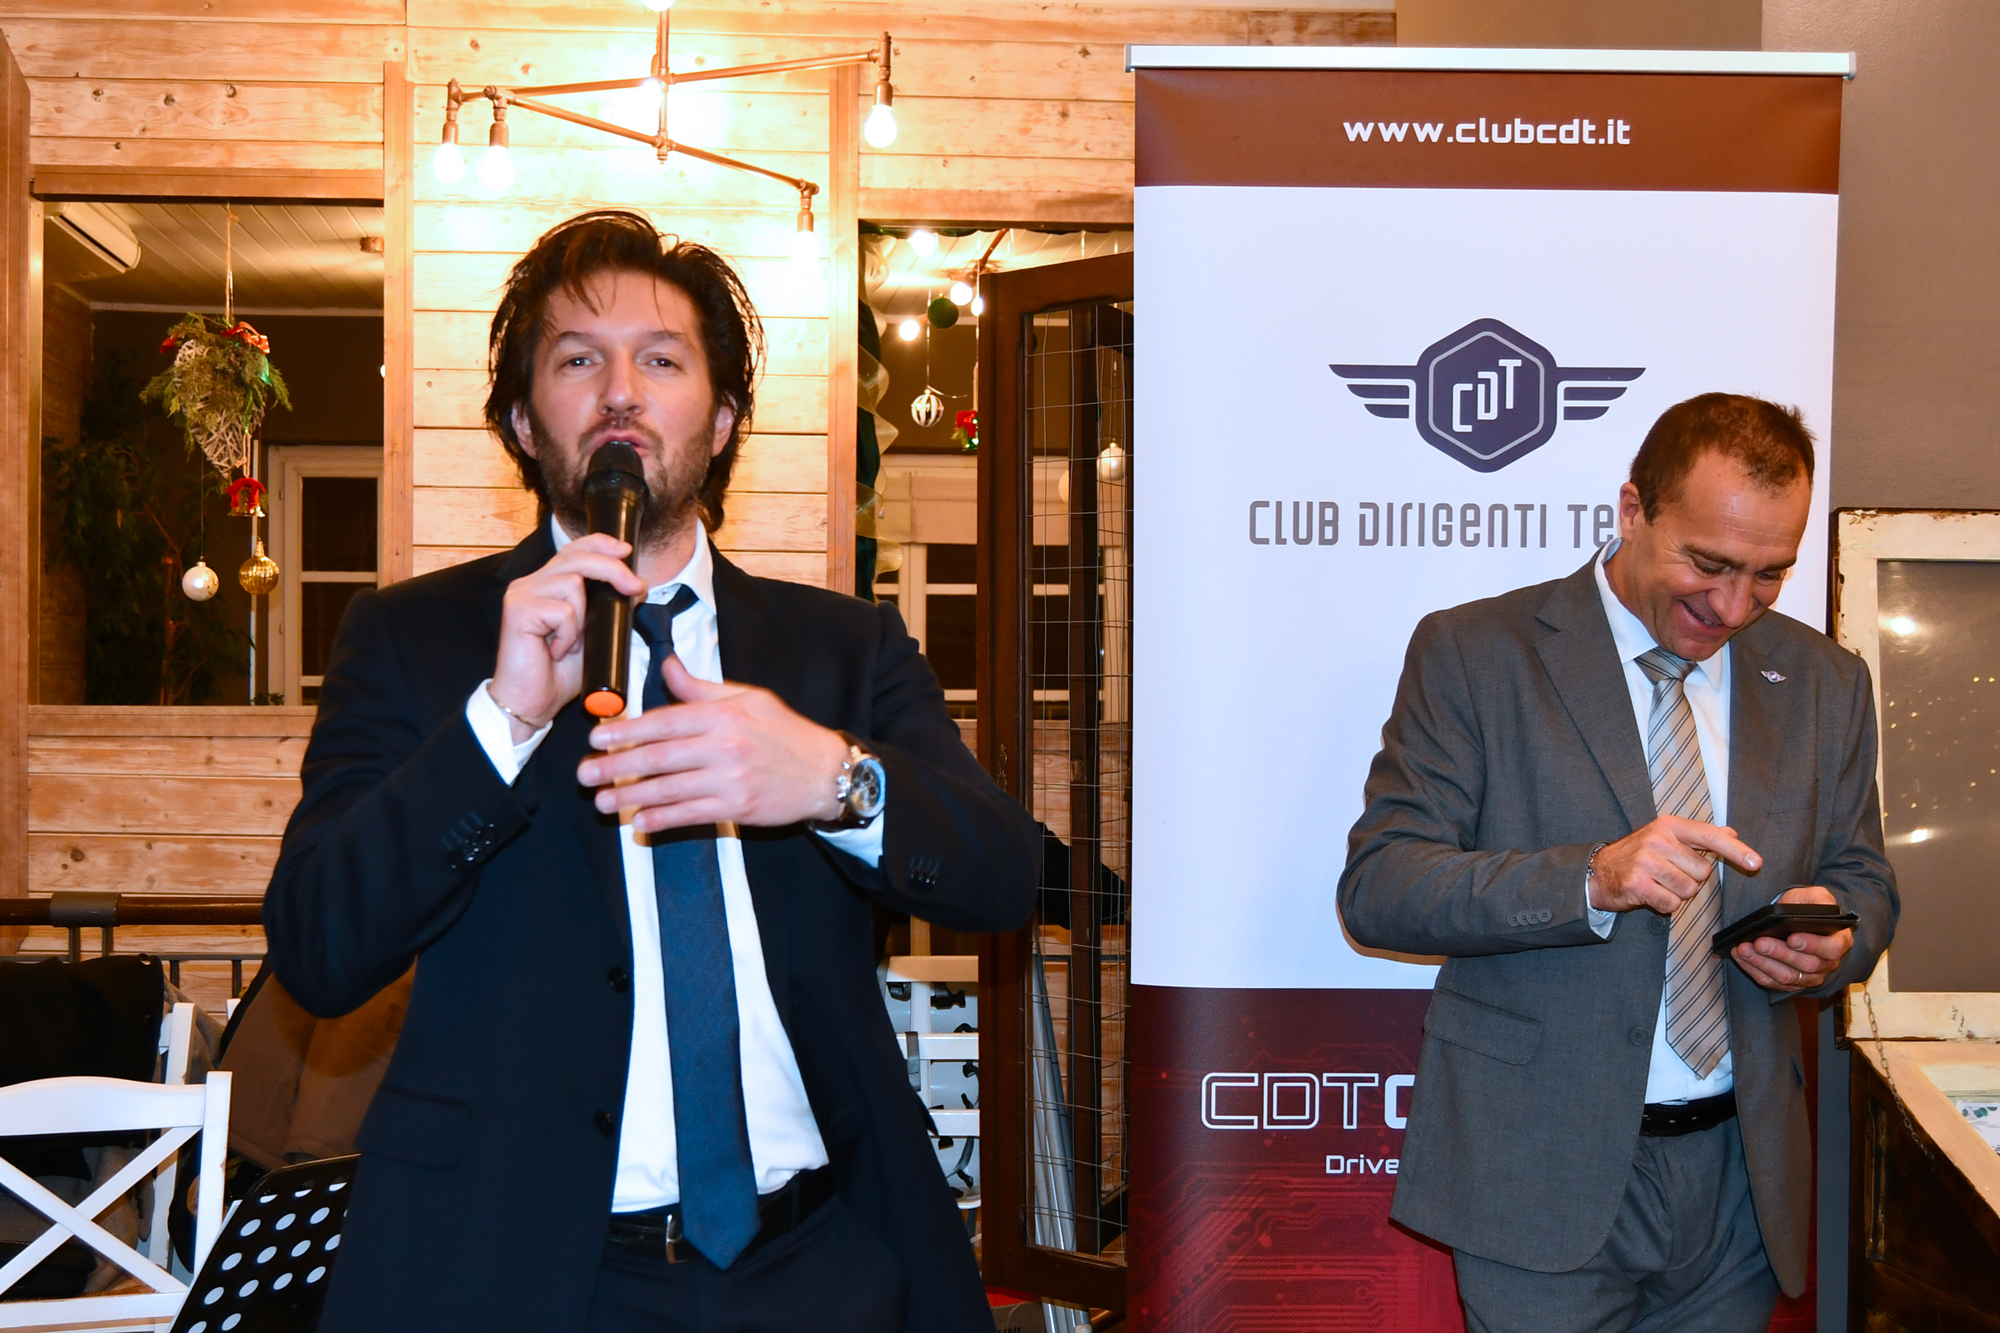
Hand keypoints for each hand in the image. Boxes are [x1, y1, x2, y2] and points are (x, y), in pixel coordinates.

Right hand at [489, 534, 643, 743]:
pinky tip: (555, 651)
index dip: (600, 544)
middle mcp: (531, 583)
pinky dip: (568, 634)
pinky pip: (563, 610)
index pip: (573, 550)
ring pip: (572, 582)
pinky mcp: (518, 610)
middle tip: (635, 588)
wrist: (532, 703)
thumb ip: (607, 610)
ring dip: (582, 618)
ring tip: (568, 644)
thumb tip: (635, 586)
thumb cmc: (557, 673)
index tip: (626, 551)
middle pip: (576, 557)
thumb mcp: (592, 635)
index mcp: (547, 585)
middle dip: (612, 569)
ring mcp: (521, 594)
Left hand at [576, 655, 849, 832]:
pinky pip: (690, 815)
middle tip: (585, 774)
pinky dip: (662, 820)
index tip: (597, 738)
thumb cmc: (785, 733)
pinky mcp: (737, 808)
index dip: (626, 730)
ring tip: (602, 802)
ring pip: (668, 789)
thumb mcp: (749, 697)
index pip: (664, 722)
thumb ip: (701, 687)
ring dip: (630, 797)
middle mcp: (724, 746)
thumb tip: (667, 665)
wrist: (825, 772)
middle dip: (616, 767)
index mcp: (723, 714)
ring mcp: (730, 780)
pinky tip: (639, 823)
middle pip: (658, 757)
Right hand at [1588, 817, 1761, 915]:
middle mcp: (1658, 840)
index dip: (1736, 850)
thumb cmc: (1638, 855)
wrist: (1598, 871)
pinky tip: (1650, 894)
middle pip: (1702, 872)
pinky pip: (1672, 904)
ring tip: (1658, 884)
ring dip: (1678, 893)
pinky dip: (1665, 904)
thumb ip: (1699, 837)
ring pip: (1689, 890)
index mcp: (1669, 825)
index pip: (1710, 836)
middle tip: (1668, 873)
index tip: (1756, 863)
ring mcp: (1646, 862)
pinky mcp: (1637, 884)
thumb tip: (1731, 833)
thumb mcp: (1666, 837)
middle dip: (1691, 878)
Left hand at [1731, 885, 1853, 991]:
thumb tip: (1817, 907)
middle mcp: (1827, 964)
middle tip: (1759, 942)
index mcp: (1839, 941)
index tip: (1792, 938)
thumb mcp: (1816, 897)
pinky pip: (1771, 982)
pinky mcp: (1790, 984)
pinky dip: (1754, 970)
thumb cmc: (1808, 909)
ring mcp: (1810, 977)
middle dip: (1779, 954)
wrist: (1798, 920)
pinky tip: (1740, 956)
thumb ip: (1819, 899)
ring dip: (1762, 964)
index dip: (1812, 946)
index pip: (1830, 949)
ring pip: (1787, 977)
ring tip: (1744, 949)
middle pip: (1806, 966)